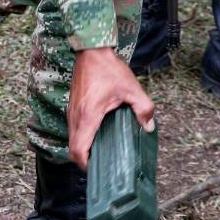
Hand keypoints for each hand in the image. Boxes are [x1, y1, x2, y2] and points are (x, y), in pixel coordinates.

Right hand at [67, 47, 155, 169]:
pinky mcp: (72, 108)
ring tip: (101, 152)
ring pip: (71, 140)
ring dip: (82, 149)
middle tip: (102, 164)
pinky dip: (81, 138)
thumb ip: (143, 108)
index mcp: (88, 116)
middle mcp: (75, 117)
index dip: (85, 164)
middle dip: (85, 160)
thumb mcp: (131, 88)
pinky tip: (97, 136)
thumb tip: (148, 127)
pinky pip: (73, 130)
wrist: (91, 51)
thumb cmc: (108, 69)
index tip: (98, 168)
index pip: (78, 150)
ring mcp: (71, 112)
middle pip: (72, 149)